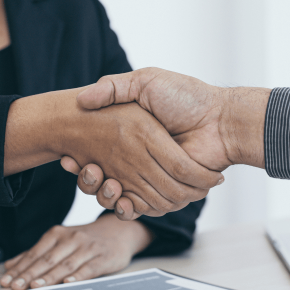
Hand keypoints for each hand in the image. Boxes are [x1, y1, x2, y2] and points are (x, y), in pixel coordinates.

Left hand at [0, 214, 152, 289]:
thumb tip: (10, 266)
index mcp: (58, 234)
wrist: (119, 231)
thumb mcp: (61, 241)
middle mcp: (72, 239)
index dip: (20, 267)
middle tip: (16, 286)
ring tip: (36, 286)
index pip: (35, 253)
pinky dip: (78, 275)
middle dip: (30, 274)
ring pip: (66, 264)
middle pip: (47, 259)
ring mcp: (88, 248)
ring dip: (50, 276)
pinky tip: (68, 283)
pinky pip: (89, 268)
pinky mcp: (103, 257)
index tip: (7, 280)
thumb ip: (36, 253)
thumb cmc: (86, 239)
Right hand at [7, 88, 223, 218]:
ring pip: (117, 197)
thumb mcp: (145, 81)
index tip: (69, 157)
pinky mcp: (166, 192)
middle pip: (103, 181)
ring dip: (104, 194)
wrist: (220, 119)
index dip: (80, 161)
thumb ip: (114, 87)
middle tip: (86, 169)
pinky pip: (141, 207)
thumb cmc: (185, 96)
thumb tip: (81, 98)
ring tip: (100, 179)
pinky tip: (119, 196)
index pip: (97, 155)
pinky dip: (127, 207)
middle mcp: (139, 160)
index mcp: (132, 138)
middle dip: (88, 180)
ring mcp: (152, 177)